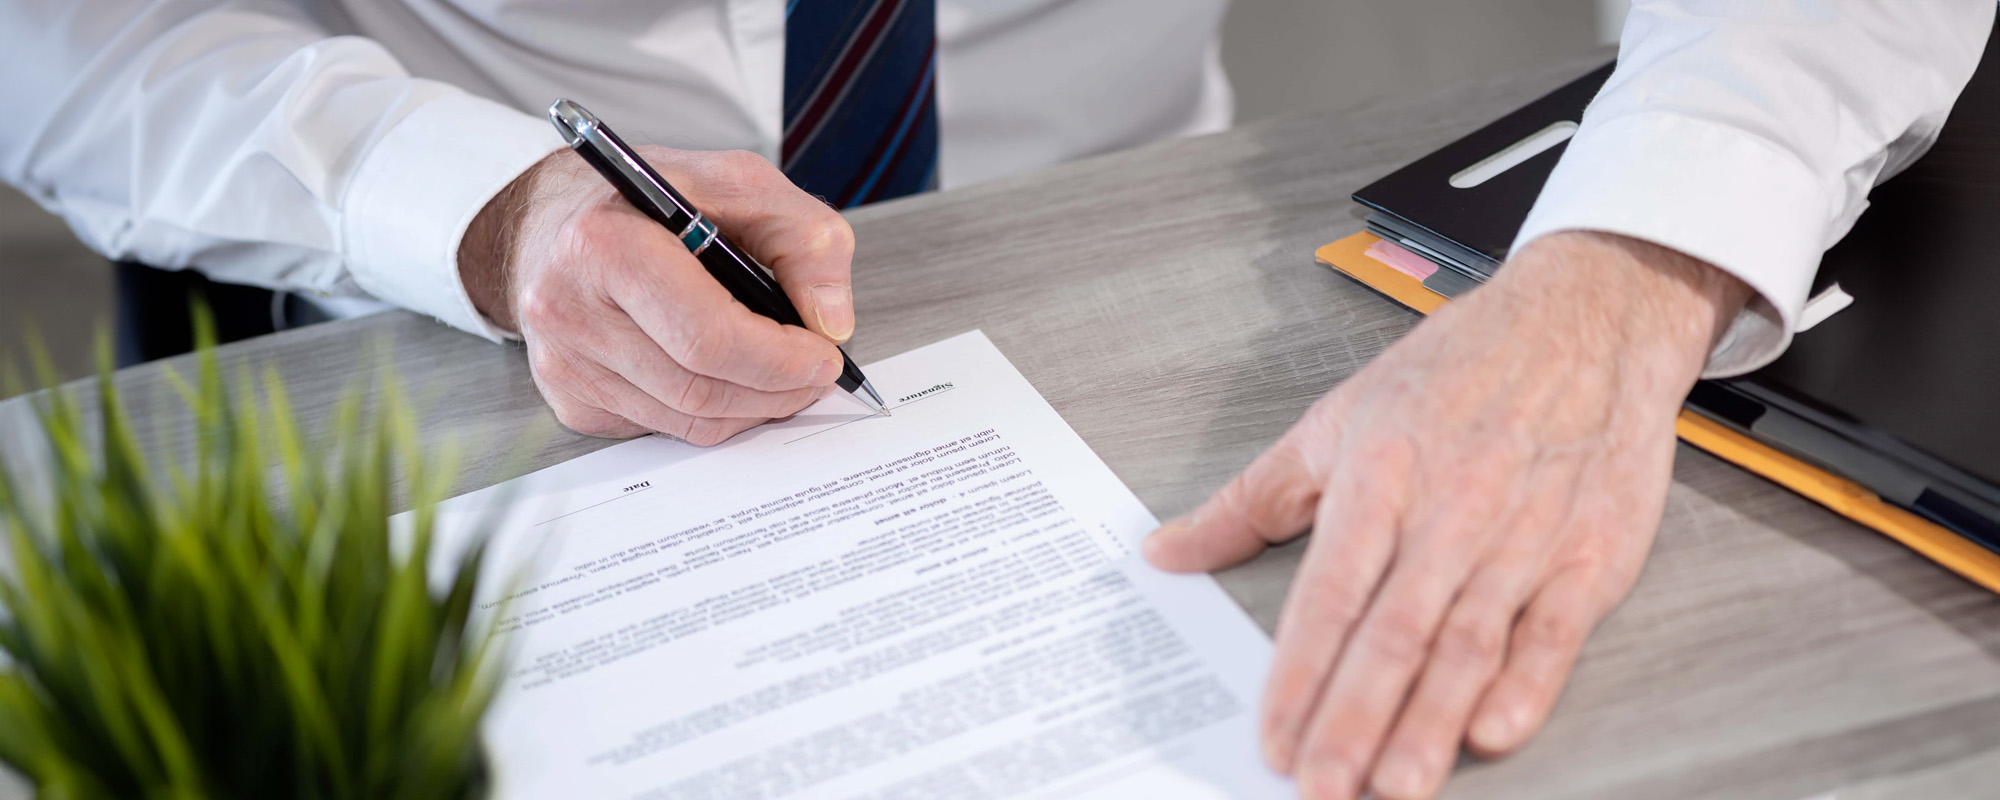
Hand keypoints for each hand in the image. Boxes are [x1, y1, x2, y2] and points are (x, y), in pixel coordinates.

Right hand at [459, 147, 854, 443]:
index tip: (825, 356)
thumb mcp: (739, 183)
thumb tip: (832, 322)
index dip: (779, 359)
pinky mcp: (568, 398)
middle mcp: (567, 309)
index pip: (706, 337)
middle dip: (776, 391)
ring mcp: (562, 363)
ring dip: (751, 409)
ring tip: (783, 378)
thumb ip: (803, 237)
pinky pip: (660, 428)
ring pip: (685, 420)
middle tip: (816, 375)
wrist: (556, 218)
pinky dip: (711, 414)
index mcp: (605, 245)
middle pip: (699, 389)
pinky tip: (728, 380)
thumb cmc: (649, 199)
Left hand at [1144, 232, 1751, 798]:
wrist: (1590, 314)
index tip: (1275, 738)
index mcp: (1381, 474)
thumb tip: (1167, 551)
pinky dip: (1529, 681)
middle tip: (1323, 788)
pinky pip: (1556, 628)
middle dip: (1354, 718)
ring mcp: (1525, 533)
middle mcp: (1452, 508)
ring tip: (1398, 783)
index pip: (1330, 593)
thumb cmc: (1461, 366)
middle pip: (1395, 631)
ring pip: (1469, 642)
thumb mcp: (1337, 417)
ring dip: (1432, 720)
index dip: (1300, 673)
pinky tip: (1496, 729)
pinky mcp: (1591, 550)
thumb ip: (1250, 499)